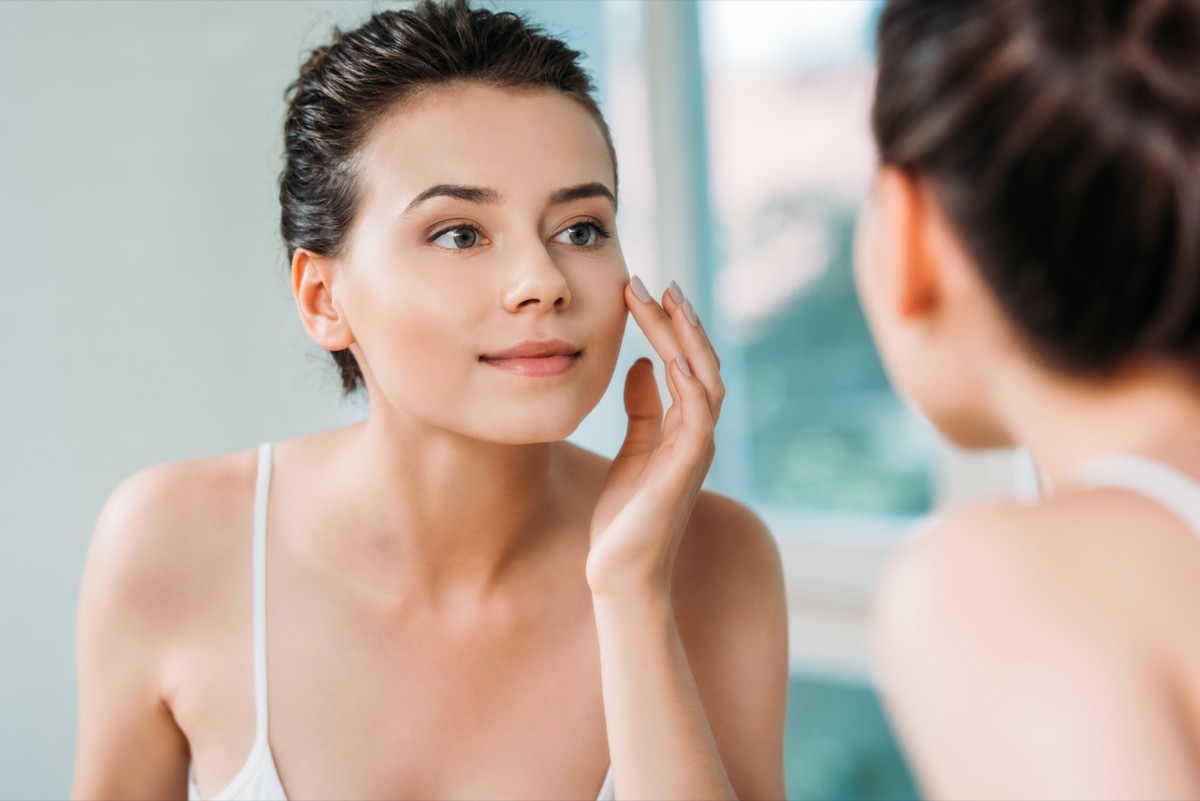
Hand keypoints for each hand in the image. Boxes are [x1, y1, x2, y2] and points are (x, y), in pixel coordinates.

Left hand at [587, 276, 725, 600]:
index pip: (685, 365)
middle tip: (658, 282)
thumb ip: (643, 410)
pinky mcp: (683, 471)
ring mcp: (694, 453)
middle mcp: (696, 436)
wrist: (621, 576)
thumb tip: (644, 366)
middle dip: (680, 321)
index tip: (645, 290)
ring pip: (704, 382)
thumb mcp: (631, 452)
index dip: (669, 326)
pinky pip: (696, 419)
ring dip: (687, 340)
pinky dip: (688, 385)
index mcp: (683, 430)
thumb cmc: (624, 521)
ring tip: (667, 302)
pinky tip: (672, 356)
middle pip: (699, 364)